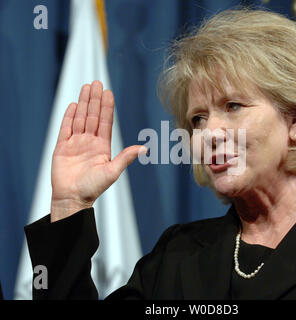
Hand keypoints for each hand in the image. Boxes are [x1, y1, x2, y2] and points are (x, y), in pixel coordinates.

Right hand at [50, 80, 144, 221]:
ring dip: (83, 103)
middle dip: (95, 99)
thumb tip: (144, 148)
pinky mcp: (62, 147)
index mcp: (102, 146)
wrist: (72, 199)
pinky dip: (69, 116)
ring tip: (86, 87)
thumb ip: (125, 158)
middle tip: (96, 82)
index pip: (105, 122)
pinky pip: (65, 128)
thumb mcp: (112, 171)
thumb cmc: (93, 188)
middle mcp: (89, 142)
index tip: (108, 92)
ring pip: (80, 118)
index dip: (107, 107)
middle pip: (93, 116)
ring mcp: (75, 143)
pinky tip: (74, 104)